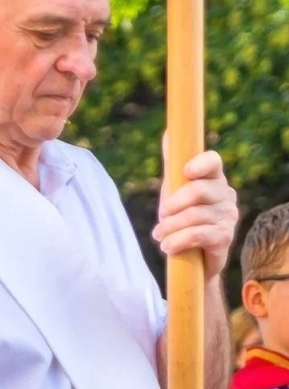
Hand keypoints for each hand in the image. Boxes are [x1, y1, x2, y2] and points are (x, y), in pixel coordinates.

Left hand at [154, 149, 237, 280]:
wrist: (193, 256)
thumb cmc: (183, 215)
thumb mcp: (175, 188)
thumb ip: (173, 163)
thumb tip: (169, 132)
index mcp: (213, 178)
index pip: (213, 161)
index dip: (200, 164)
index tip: (185, 171)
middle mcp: (225, 194)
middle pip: (199, 190)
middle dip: (172, 205)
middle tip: (162, 215)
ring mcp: (228, 216)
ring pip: (194, 216)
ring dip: (169, 227)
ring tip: (161, 235)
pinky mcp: (225, 238)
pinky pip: (198, 235)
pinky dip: (176, 241)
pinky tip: (167, 246)